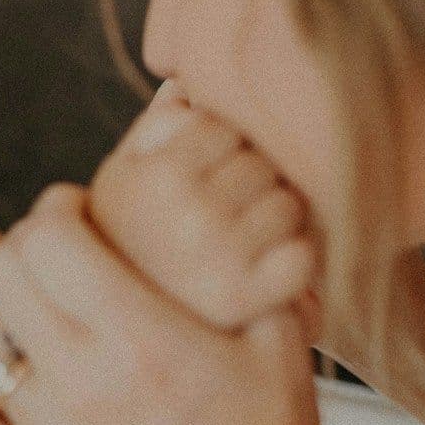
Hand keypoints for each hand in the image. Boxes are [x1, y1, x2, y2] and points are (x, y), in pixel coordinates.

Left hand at [0, 184, 341, 424]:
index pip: (50, 239)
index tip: (77, 213)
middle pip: (4, 275)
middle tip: (51, 251)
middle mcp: (83, 382)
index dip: (57, 210)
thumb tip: (220, 209)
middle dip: (22, 246)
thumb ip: (246, 264)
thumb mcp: (277, 331)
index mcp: (141, 337)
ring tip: (14, 289)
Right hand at [90, 81, 316, 332]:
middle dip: (250, 183)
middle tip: (226, 217)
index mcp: (151, 177)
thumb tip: (187, 82)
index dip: (219, 150)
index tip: (202, 182)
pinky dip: (294, 264)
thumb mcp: (121, 185)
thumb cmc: (129, 250)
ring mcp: (219, 256)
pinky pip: (303, 256)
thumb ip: (153, 132)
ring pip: (288, 204)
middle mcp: (184, 213)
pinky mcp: (251, 298)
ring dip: (275, 221)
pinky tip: (263, 276)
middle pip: (259, 162)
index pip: (220, 125)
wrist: (124, 342)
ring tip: (242, 246)